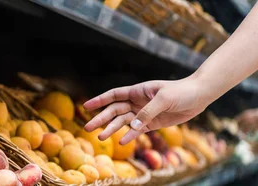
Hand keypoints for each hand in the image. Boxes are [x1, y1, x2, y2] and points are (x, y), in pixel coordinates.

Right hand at [83, 78, 210, 144]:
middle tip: (87, 128)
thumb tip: (132, 126)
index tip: (86, 106)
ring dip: (112, 129)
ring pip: (123, 122)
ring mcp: (143, 113)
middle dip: (101, 119)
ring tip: (100, 137)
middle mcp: (137, 102)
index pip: (114, 95)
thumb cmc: (181, 91)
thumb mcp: (164, 99)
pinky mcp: (152, 124)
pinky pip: (137, 131)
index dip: (100, 100)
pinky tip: (121, 141)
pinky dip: (129, 136)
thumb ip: (147, 112)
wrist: (199, 96)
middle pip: (114, 111)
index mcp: (137, 91)